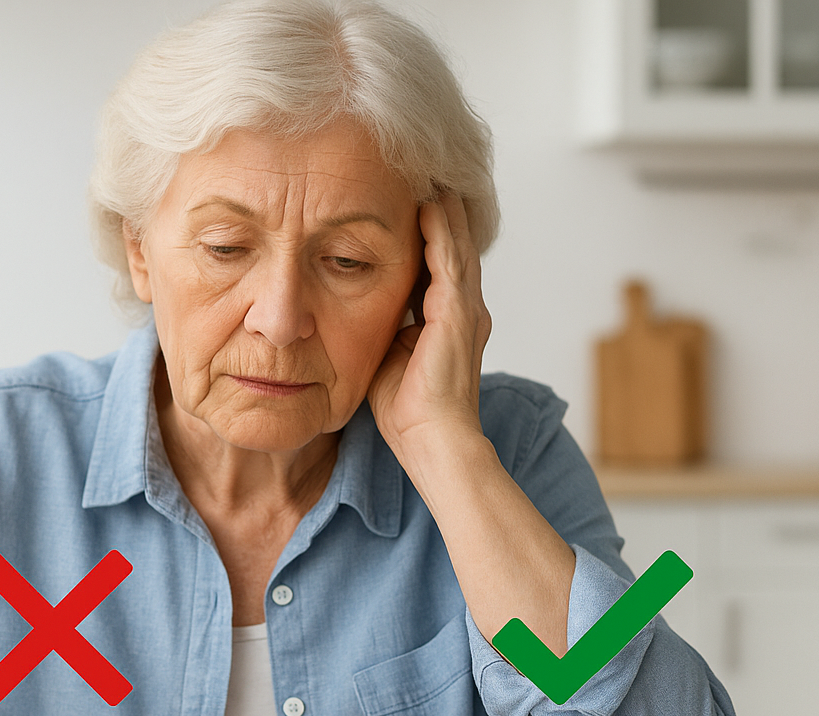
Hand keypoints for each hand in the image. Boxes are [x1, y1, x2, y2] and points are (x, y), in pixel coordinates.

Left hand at [366, 193, 491, 461]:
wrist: (432, 441)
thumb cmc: (407, 412)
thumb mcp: (389, 356)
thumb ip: (383, 328)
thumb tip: (352, 307)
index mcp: (449, 320)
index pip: (438, 264)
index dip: (428, 233)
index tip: (409, 201)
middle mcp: (465, 309)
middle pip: (453, 246)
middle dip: (440, 211)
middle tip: (425, 172)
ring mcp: (466, 310)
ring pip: (455, 245)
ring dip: (443, 210)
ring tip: (429, 175)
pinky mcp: (459, 315)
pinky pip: (449, 261)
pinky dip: (441, 230)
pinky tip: (429, 203)